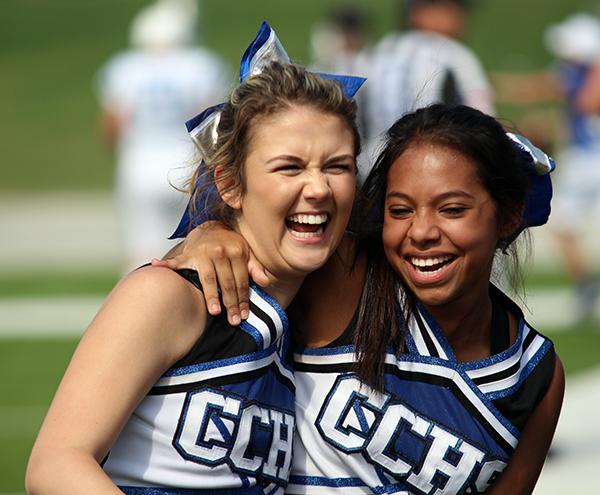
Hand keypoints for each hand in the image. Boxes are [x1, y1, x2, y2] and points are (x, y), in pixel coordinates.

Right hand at [152, 221, 268, 324]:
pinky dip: (166, 265)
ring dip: (211, 296)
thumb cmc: (231, 245)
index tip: (244, 315)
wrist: (212, 227)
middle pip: (226, 283)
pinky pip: (177, 262)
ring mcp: (203, 253)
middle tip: (233, 321)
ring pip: (209, 279)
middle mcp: (220, 252)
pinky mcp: (189, 254)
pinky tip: (156, 266)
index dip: (243, 299)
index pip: (241, 281)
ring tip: (215, 311)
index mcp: (236, 252)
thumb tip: (266, 281)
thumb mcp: (246, 254)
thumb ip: (255, 268)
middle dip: (231, 304)